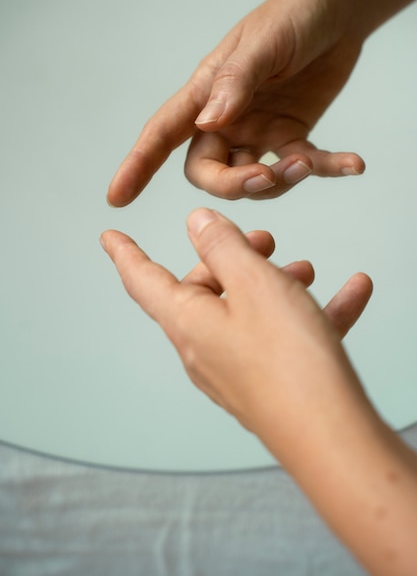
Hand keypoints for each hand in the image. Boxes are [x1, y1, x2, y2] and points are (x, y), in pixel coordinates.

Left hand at [100, 208, 372, 439]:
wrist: (330, 436)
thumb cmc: (287, 358)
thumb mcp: (253, 283)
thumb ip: (222, 247)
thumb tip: (195, 223)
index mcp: (187, 321)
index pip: (143, 280)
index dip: (125, 253)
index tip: (109, 236)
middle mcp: (204, 348)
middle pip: (205, 291)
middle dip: (232, 259)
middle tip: (265, 240)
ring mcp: (236, 370)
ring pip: (249, 311)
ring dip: (276, 284)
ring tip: (306, 269)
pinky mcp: (268, 384)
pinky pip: (285, 338)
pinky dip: (312, 313)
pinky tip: (352, 292)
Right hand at [107, 0, 364, 205]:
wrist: (338, 13)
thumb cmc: (292, 16)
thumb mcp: (263, 43)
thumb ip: (235, 83)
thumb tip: (208, 125)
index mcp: (206, 93)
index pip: (164, 134)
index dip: (138, 165)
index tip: (117, 197)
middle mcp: (227, 120)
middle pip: (210, 171)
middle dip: (232, 184)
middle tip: (263, 177)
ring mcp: (260, 131)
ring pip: (255, 178)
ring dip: (281, 180)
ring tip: (307, 162)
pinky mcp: (293, 136)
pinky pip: (305, 164)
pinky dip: (327, 168)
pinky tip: (352, 164)